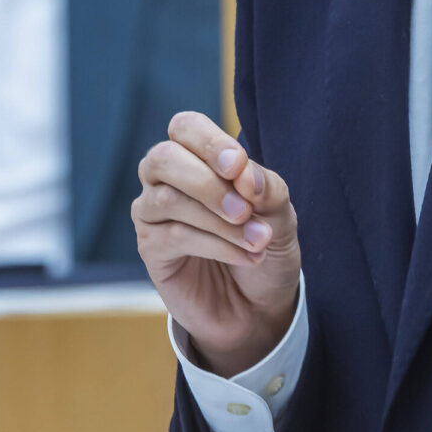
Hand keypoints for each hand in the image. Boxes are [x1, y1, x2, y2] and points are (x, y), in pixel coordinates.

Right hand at [134, 110, 300, 376]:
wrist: (260, 304)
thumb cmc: (265, 244)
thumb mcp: (280, 212)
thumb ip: (264, 185)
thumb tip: (242, 173)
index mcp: (195, 156)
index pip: (186, 127)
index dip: (210, 142)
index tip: (239, 166)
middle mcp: (166, 178)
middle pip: (163, 158)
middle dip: (207, 181)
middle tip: (245, 209)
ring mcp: (152, 213)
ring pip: (168, 200)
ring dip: (218, 220)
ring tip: (258, 240)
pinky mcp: (151, 248)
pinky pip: (173, 236)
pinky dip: (216, 245)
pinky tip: (246, 256)